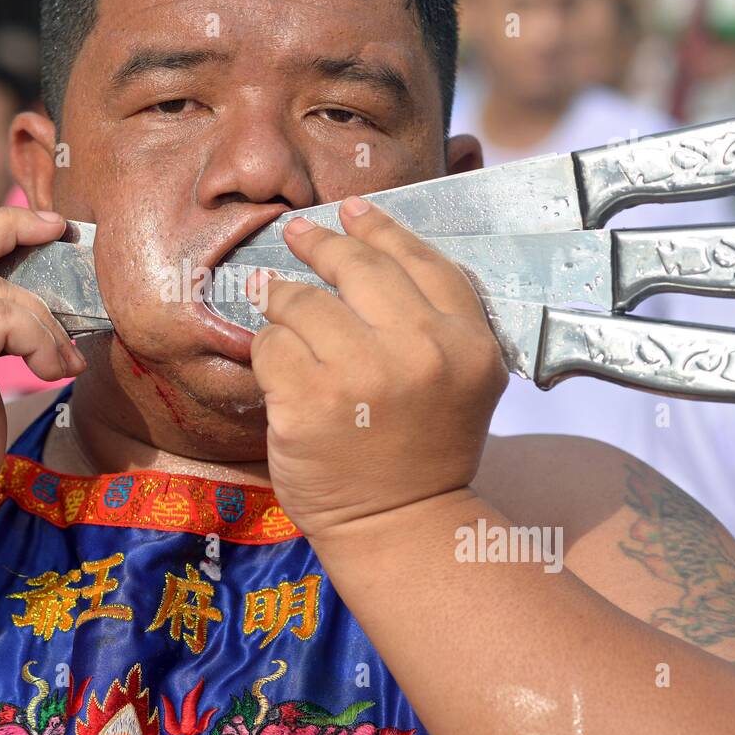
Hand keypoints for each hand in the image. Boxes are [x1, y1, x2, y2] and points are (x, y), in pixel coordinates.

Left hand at [249, 196, 508, 539]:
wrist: (399, 524)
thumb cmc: (423, 451)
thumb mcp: (461, 379)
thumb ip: (432, 320)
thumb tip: (366, 248)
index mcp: (466, 342)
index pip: (420, 260)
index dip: (380, 229)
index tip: (352, 210)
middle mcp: (420, 350)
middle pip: (357, 268)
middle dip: (318, 244)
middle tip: (296, 233)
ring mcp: (361, 373)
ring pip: (302, 302)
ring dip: (284, 303)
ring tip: (278, 308)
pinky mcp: (308, 399)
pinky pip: (270, 345)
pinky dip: (267, 352)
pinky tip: (277, 366)